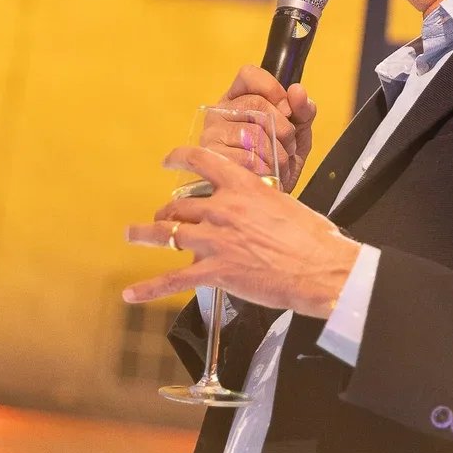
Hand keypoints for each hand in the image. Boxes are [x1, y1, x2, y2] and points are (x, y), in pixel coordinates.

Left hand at [124, 145, 359, 317]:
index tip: (168, 160)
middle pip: (181, 206)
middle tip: (162, 217)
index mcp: (243, 186)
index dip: (179, 158)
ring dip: (146, 234)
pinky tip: (131, 293)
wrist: (320, 268)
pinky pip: (173, 279)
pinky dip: (149, 288)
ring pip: (167, 234)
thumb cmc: (312, 238)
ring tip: (132, 234)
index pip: (202, 161)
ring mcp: (215, 240)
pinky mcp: (215, 271)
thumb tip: (256, 209)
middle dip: (167, 212)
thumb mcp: (285, 203)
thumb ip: (261, 202)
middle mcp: (223, 209)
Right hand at [210, 65, 316, 192]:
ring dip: (277, 152)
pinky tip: (268, 174)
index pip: (249, 75)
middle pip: (257, 104)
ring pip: (253, 132)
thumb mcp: (298, 133)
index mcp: (237, 98)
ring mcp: (212, 135)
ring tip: (279, 163)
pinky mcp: (211, 160)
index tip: (287, 109)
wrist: (268, 199)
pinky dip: (266, 168)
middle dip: (283, 128)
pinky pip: (247, 158)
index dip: (272, 88)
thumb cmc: (279, 162)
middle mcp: (219, 112)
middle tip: (289, 145)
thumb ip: (302, 110)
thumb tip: (298, 91)